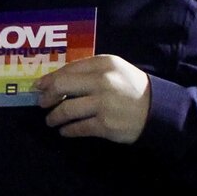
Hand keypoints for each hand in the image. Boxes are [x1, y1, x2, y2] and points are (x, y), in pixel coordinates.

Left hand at [39, 54, 154, 143]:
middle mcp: (102, 82)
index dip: (48, 79)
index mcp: (103, 64)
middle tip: (42, 103)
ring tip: (52, 120)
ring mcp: (104, 104)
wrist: (158, 109)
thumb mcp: (114, 69)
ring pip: (66, 110)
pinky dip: (67, 130)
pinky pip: (78, 128)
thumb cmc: (130, 87)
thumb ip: (88, 70)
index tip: (38, 86)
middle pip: (62, 86)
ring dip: (54, 117)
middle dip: (47, 96)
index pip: (67, 70)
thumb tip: (55, 79)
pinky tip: (65, 131)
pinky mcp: (106, 125)